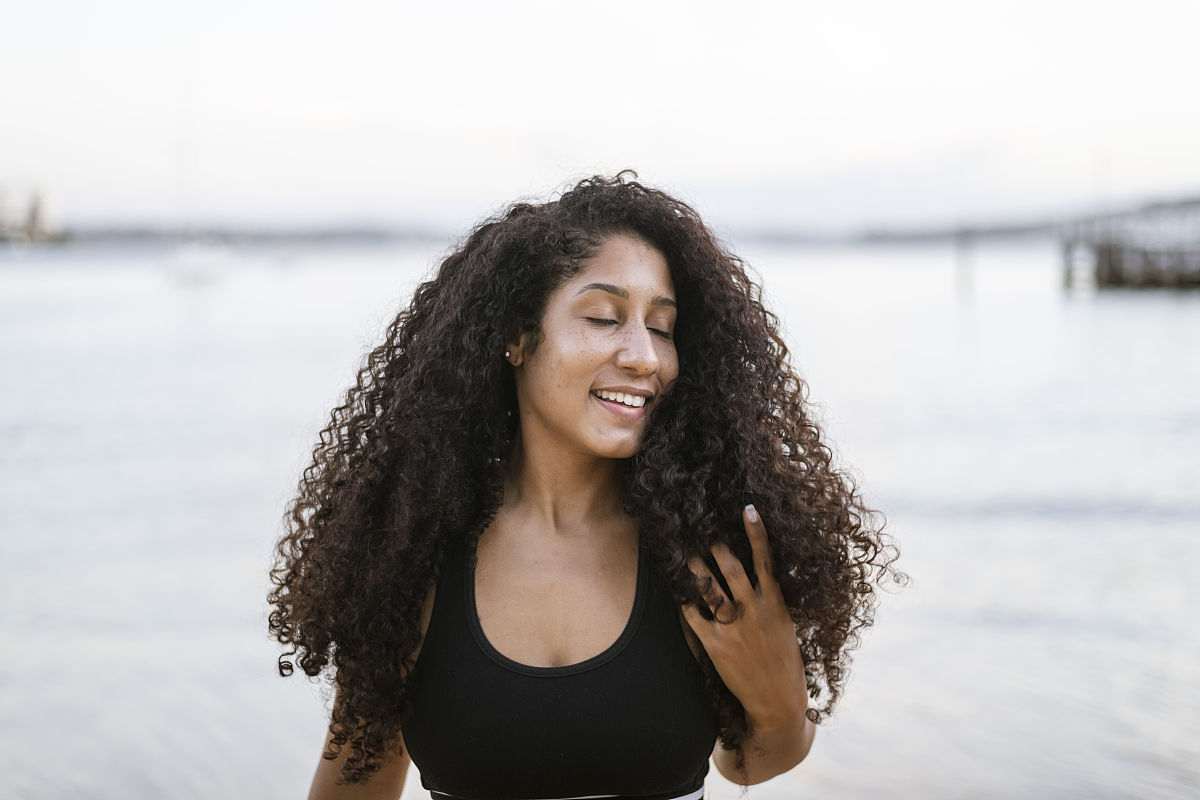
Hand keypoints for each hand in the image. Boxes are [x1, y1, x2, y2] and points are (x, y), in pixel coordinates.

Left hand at [682, 505, 808, 727]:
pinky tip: (679, 597)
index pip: (765, 560)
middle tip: (705, 534)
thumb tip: (758, 574)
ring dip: (696, 569)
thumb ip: (770, 599)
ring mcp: (735, 628)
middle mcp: (755, 611)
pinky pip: (693, 618)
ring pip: (710, 589)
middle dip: (716, 548)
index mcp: (775, 603)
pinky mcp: (716, 646)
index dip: (757, 533)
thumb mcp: (785, 624)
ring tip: (687, 556)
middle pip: (731, 569)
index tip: (749, 509)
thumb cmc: (783, 659)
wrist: (778, 700)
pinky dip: (685, 606)